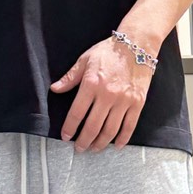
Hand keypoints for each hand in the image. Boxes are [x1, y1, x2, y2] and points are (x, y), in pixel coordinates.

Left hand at [50, 36, 152, 150]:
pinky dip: (122, 138)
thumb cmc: (109, 51)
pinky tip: (116, 145)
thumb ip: (70, 78)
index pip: (76, 113)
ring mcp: (124, 101)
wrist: (136, 45)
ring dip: (100, 143)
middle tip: (79, 148)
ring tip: (94, 148)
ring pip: (110, 130)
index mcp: (91, 85)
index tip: (66, 136)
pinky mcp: (137, 103)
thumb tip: (55, 89)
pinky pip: (129, 126)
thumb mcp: (84, 61)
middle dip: (84, 141)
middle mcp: (107, 95)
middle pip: (92, 126)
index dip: (69, 128)